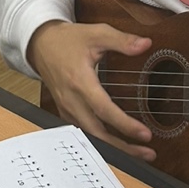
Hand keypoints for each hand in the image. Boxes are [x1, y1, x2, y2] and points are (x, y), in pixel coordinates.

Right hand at [28, 20, 154, 161]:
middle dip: (122, 147)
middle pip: (97, 132)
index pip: (104, 109)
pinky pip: (83, 132)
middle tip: (147, 154)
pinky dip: (101, 142)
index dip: (125, 125)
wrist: (41, 45)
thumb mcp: (96, 33)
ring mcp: (68, 108)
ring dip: (113, 148)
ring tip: (138, 153)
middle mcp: (72, 100)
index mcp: (80, 81)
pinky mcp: (67, 112)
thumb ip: (122, 40)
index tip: (145, 134)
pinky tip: (117, 145)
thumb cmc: (68, 40)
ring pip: (90, 136)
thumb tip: (145, 44)